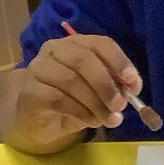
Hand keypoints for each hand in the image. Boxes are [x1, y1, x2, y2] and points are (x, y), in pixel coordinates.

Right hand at [12, 34, 141, 146]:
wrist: (37, 118)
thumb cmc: (71, 100)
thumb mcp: (97, 91)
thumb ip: (113, 86)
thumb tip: (131, 89)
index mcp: (76, 43)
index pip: (100, 43)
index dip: (119, 61)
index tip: (133, 82)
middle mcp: (55, 50)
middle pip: (84, 60)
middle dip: (107, 84)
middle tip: (121, 104)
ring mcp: (39, 69)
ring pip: (72, 81)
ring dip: (96, 103)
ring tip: (111, 119)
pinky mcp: (30, 91)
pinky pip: (59, 99)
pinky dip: (81, 112)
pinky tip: (92, 121)